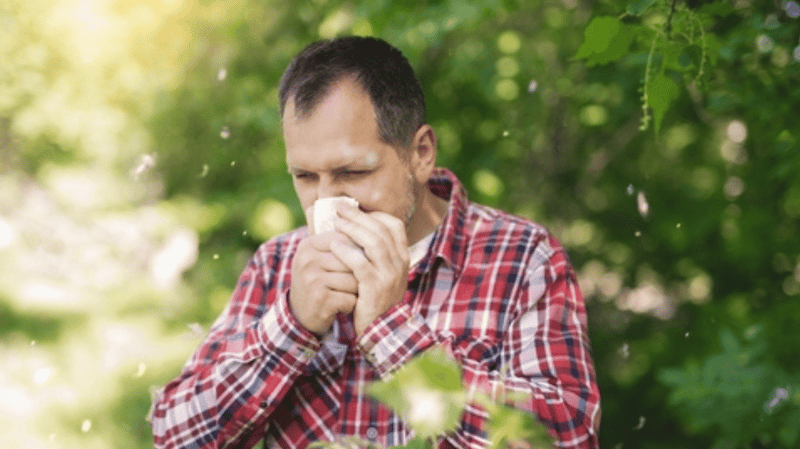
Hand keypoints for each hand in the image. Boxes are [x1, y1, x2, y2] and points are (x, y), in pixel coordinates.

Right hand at [289, 209, 358, 335]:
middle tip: (358, 281)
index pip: (345, 239)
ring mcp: (312, 279)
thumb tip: (334, 204)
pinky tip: (344, 306)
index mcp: (309, 244)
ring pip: (354, 279)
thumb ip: (326, 233)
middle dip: (360, 273)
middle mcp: (308, 259)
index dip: (358, 252)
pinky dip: (352, 304)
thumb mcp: (316, 256)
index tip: (360, 263)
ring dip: (357, 290)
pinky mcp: (320, 298)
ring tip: (350, 294)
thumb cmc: (316, 280)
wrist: (300, 314)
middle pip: (352, 259)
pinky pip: (350, 298)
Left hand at [330, 203, 409, 335]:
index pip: (395, 226)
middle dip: (359, 216)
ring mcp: (389, 276)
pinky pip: (361, 264)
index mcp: (402, 258)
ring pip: (373, 242)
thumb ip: (370, 253)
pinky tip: (334, 245)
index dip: (375, 215)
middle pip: (381, 230)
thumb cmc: (372, 298)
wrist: (378, 330)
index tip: (357, 210)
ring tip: (336, 223)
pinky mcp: (375, 288)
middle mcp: (400, 264)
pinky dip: (346, 251)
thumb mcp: (379, 273)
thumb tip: (350, 226)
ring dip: (352, 229)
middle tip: (339, 208)